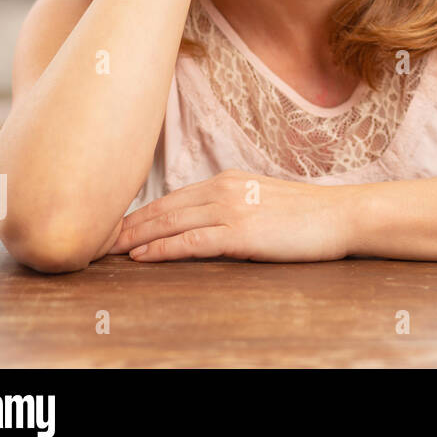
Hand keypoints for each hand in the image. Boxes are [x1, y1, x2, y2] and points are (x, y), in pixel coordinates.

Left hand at [107, 170, 352, 262]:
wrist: (343, 216)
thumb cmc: (310, 216)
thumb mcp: (265, 203)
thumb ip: (235, 207)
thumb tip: (208, 224)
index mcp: (229, 180)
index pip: (172, 198)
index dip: (139, 214)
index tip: (114, 228)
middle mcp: (225, 189)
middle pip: (163, 208)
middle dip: (126, 225)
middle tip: (94, 240)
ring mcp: (232, 209)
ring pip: (169, 223)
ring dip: (134, 238)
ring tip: (106, 250)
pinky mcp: (241, 232)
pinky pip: (190, 241)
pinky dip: (161, 249)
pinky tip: (141, 256)